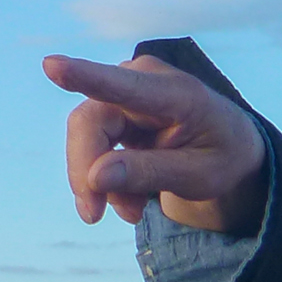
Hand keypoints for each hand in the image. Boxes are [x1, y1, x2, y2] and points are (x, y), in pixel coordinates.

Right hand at [42, 53, 267, 228]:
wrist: (229, 150)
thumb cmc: (221, 157)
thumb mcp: (199, 176)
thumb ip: (150, 173)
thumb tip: (95, 178)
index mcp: (176, 94)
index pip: (123, 86)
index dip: (85, 76)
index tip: (51, 66)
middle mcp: (143, 82)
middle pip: (91, 123)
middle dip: (87, 172)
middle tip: (92, 216)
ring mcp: (125, 93)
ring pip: (86, 137)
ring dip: (99, 182)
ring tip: (131, 213)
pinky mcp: (115, 112)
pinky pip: (93, 147)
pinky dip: (106, 181)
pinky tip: (128, 203)